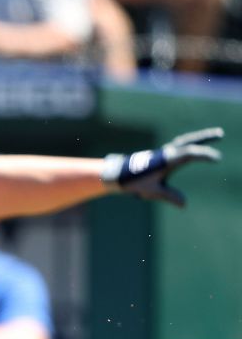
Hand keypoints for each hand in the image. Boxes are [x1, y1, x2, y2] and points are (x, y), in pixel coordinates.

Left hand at [105, 127, 222, 207]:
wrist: (118, 174)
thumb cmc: (134, 182)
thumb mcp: (152, 191)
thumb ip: (169, 196)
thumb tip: (184, 204)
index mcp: (167, 160)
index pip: (190, 153)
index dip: (204, 155)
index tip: (216, 159)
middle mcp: (167, 153)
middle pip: (190, 141)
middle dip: (205, 138)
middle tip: (220, 134)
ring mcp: (164, 152)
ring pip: (185, 141)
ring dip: (198, 138)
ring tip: (213, 136)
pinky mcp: (161, 154)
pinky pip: (180, 144)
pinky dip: (189, 142)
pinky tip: (193, 145)